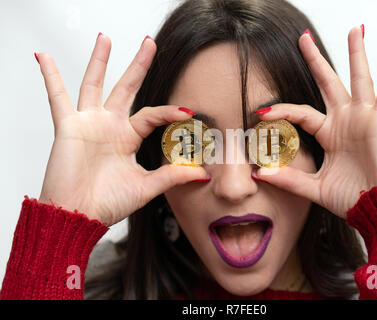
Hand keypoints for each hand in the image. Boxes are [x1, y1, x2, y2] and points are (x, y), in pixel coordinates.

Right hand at [36, 34, 208, 225]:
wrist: (78, 217)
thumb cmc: (107, 204)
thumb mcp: (146, 187)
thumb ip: (172, 176)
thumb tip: (203, 174)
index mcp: (128, 138)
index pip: (153, 115)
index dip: (170, 112)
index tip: (189, 112)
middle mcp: (110, 127)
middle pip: (127, 88)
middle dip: (138, 66)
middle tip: (151, 43)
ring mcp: (89, 124)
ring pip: (95, 84)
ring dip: (99, 61)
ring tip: (106, 37)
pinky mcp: (68, 126)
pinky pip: (57, 97)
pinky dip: (50, 76)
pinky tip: (42, 56)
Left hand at [253, 26, 376, 218]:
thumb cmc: (354, 201)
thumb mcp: (315, 188)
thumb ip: (289, 180)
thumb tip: (260, 174)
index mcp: (329, 135)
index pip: (301, 113)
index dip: (281, 111)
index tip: (260, 113)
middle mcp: (345, 122)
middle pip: (327, 83)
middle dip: (316, 61)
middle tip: (303, 38)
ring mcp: (363, 119)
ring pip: (358, 79)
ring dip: (356, 54)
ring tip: (356, 29)